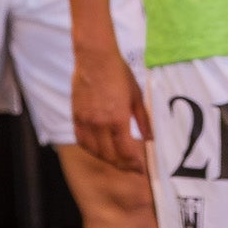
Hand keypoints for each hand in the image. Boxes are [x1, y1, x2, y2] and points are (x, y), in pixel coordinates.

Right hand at [72, 44, 150, 173]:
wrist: (95, 58)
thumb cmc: (119, 73)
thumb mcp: (137, 96)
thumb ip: (144, 120)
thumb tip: (151, 137)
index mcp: (117, 118)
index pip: (125, 151)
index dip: (133, 163)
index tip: (141, 168)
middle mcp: (99, 123)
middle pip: (110, 155)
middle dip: (123, 165)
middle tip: (132, 167)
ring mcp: (86, 121)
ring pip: (94, 151)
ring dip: (107, 159)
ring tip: (118, 160)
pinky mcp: (76, 116)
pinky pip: (81, 140)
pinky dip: (90, 149)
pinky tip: (99, 150)